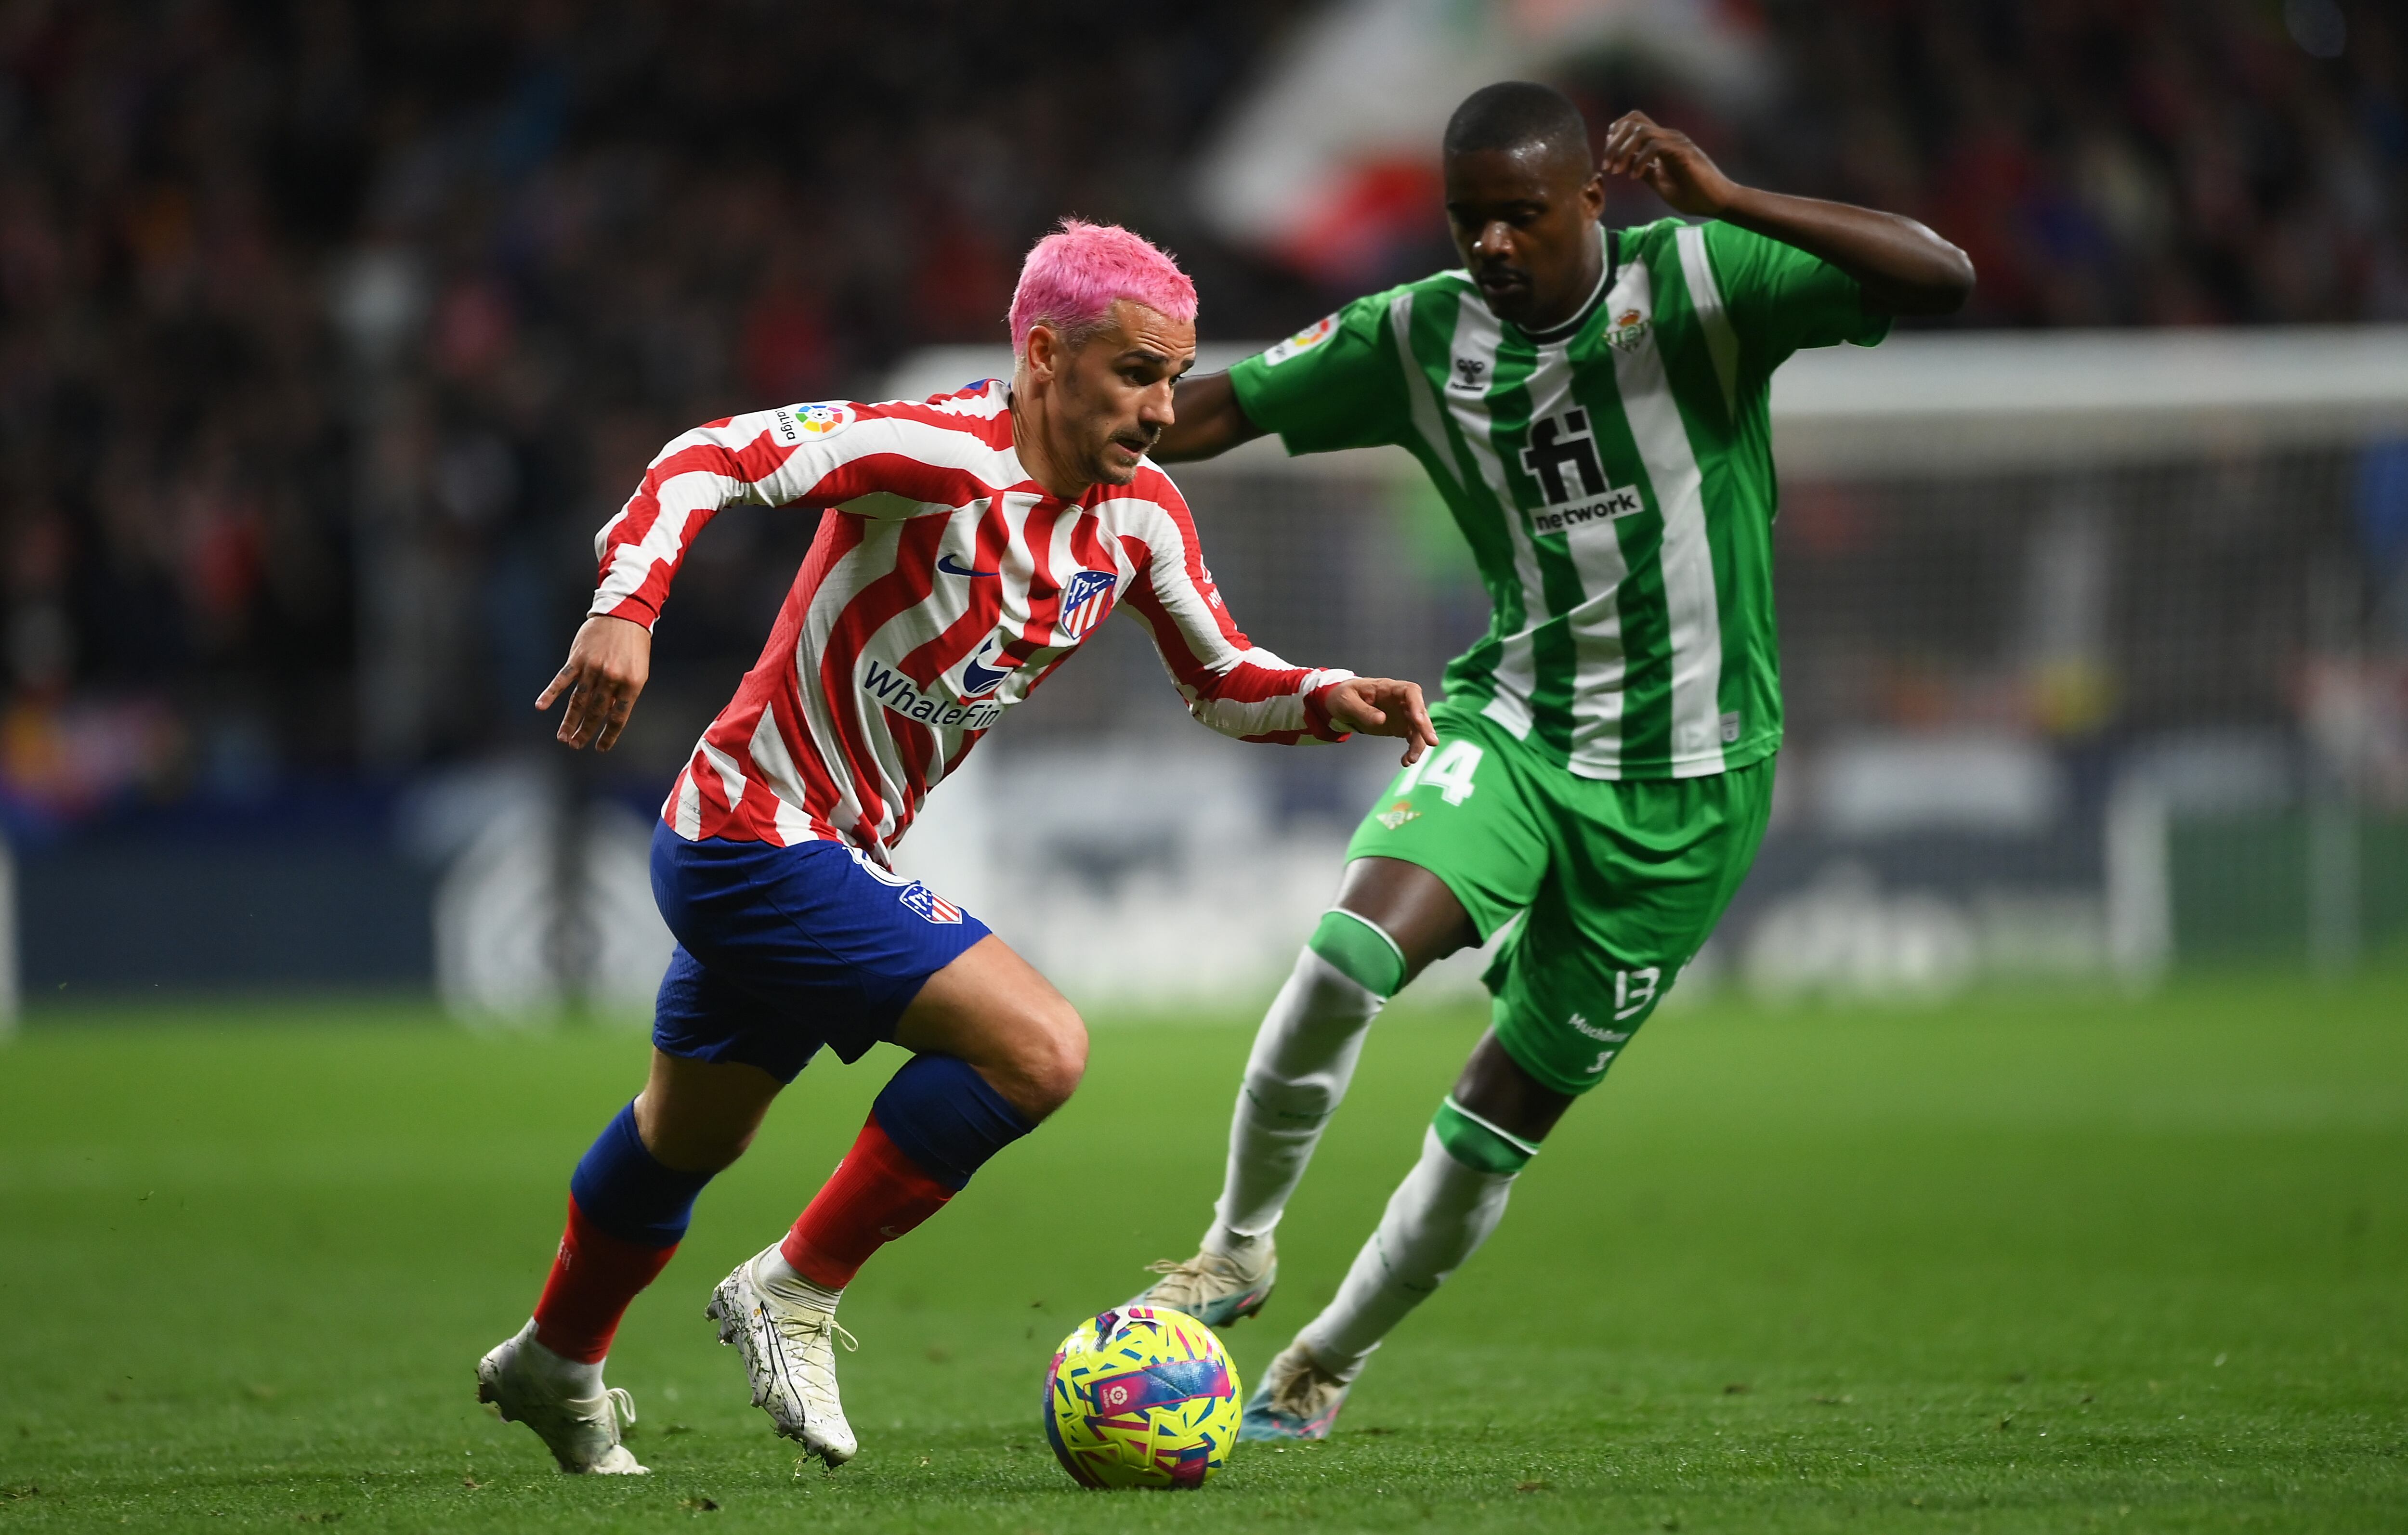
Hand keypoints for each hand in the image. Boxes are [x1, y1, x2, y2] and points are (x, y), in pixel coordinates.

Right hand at [536, 614, 651, 751]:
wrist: (625, 614)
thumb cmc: (633, 645)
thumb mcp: (638, 670)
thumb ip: (623, 693)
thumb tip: (608, 715)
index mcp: (632, 683)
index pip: (618, 717)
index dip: (609, 735)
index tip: (600, 748)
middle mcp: (612, 678)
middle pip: (596, 712)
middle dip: (585, 731)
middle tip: (575, 745)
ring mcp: (594, 668)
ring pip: (578, 700)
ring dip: (569, 720)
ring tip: (563, 737)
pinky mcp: (578, 658)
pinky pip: (562, 679)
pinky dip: (550, 693)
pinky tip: (541, 706)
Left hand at [1324, 677, 1438, 763]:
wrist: (1341, 705)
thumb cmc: (1343, 697)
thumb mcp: (1346, 701)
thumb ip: (1363, 710)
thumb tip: (1381, 720)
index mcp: (1388, 688)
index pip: (1410, 691)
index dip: (1417, 704)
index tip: (1418, 720)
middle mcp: (1400, 700)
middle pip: (1419, 711)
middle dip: (1426, 727)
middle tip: (1431, 742)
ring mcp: (1402, 714)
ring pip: (1418, 728)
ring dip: (1419, 743)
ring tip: (1412, 759)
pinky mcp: (1400, 727)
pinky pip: (1411, 738)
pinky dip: (1411, 750)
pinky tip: (1406, 761)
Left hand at [1601, 111, 1738, 216]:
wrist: (1717, 202)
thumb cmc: (1692, 194)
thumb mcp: (1659, 182)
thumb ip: (1644, 170)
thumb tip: (1626, 165)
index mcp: (1662, 142)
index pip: (1633, 123)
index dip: (1615, 136)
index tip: (1608, 159)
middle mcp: (1668, 136)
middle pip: (1633, 121)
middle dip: (1614, 141)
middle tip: (1607, 165)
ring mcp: (1676, 142)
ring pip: (1641, 131)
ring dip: (1623, 151)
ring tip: (1617, 171)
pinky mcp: (1683, 151)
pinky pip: (1655, 146)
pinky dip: (1639, 161)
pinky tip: (1635, 177)